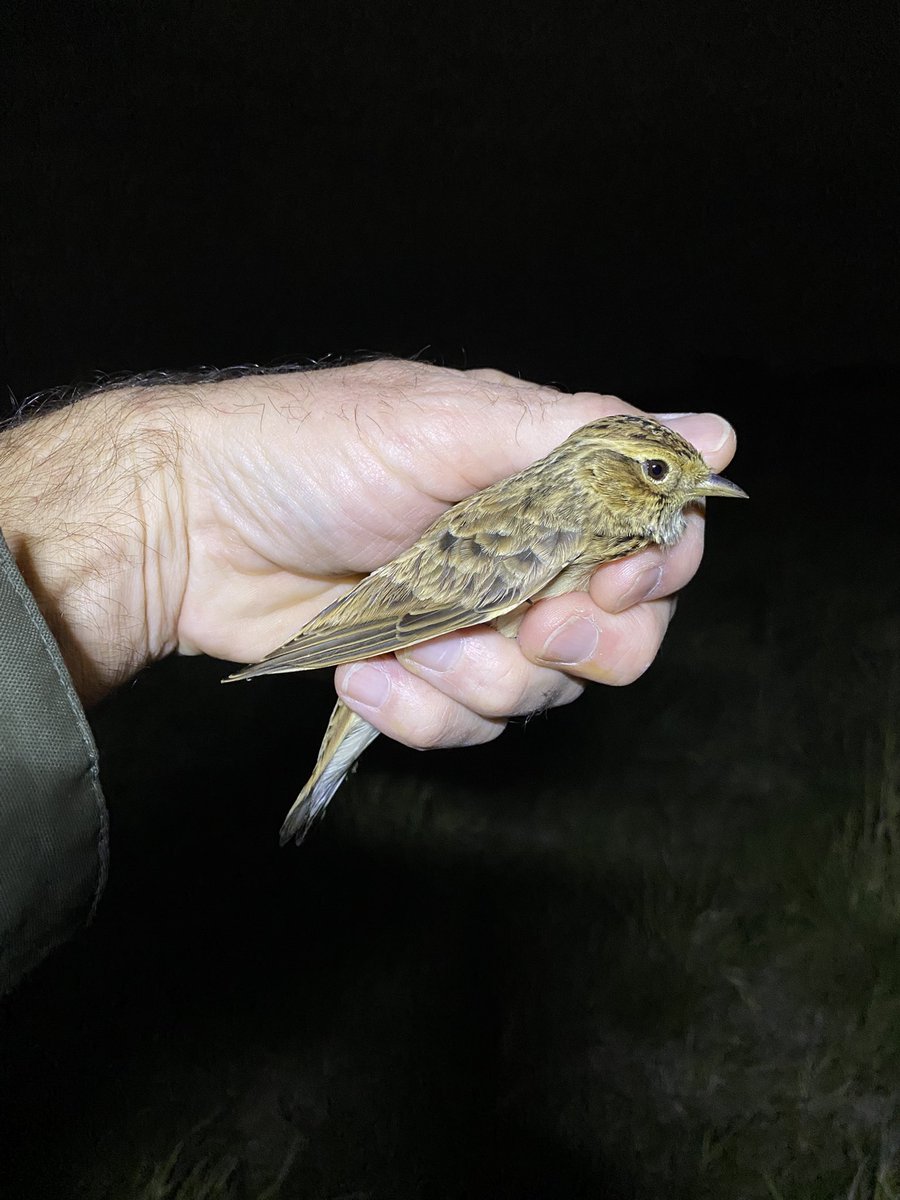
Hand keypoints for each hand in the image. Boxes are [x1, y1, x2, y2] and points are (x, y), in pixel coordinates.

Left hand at [0, 362, 736, 745]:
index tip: (610, 583)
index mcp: (544, 486)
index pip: (651, 543)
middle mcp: (524, 559)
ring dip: (478, 679)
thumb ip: (580, 436)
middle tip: (525, 628)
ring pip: (540, 694)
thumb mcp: (449, 420)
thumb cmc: (313, 447)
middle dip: (575, 646)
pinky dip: (417, 710)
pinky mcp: (420, 678)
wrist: (193, 521)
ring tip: (413, 640)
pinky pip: (462, 727)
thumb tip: (715, 434)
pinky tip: (366, 670)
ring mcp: (472, 625)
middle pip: (618, 638)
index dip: (652, 575)